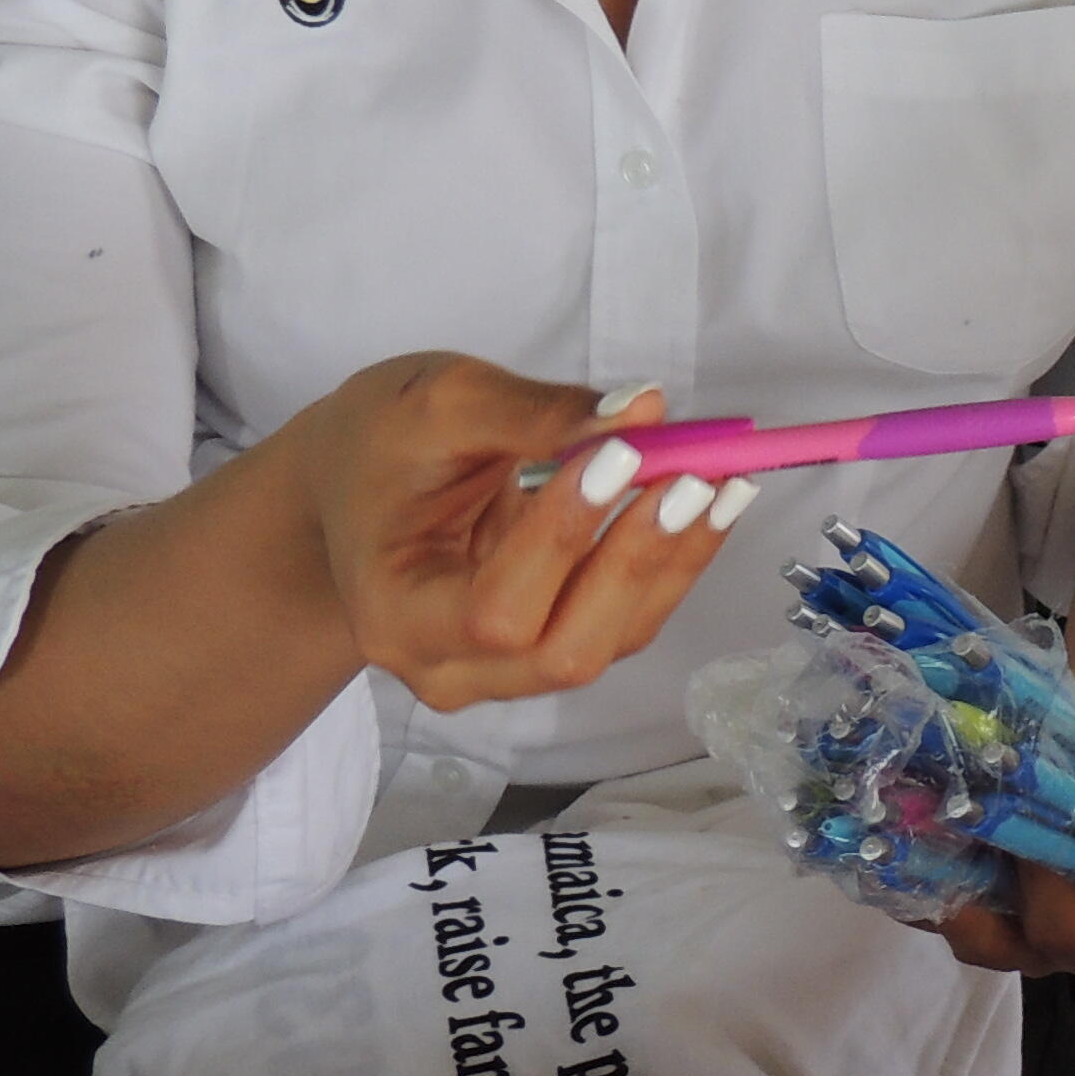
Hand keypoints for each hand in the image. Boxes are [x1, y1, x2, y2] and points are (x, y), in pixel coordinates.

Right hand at [281, 356, 741, 710]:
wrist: (353, 484)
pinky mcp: (551, 644)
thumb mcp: (438, 406)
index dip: (564, 539)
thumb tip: (642, 412)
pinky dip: (671, 561)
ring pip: (607, 639)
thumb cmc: (378, 445)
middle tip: (691, 477)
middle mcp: (448, 668)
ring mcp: (503, 670)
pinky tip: (709, 501)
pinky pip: (623, 620)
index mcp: (396, 617)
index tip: (621, 455)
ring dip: (673, 561)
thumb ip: (535, 412)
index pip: (494, 610)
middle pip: (563, 651)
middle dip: (636, 562)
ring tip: (721, 480)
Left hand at [914, 654, 1074, 982]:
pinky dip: (903, 853)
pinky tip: (899, 809)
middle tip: (971, 827)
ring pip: (957, 921)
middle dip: (979, 901)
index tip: (1042, 842)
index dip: (1054, 906)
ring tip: (918, 826)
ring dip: (929, 880)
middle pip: (1006, 949)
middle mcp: (1071, 915)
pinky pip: (924, 879)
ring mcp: (1015, 889)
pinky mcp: (973, 852)